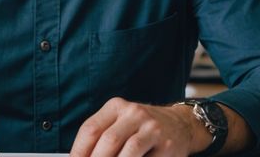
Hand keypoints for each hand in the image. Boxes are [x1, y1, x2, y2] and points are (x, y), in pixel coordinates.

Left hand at [69, 97, 209, 156]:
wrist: (180, 124)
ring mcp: (153, 128)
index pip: (91, 129)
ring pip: (129, 152)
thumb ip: (101, 137)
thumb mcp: (120, 122)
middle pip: (108, 141)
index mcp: (117, 106)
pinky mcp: (168, 145)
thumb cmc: (142, 127)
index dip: (79, 151)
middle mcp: (135, 113)